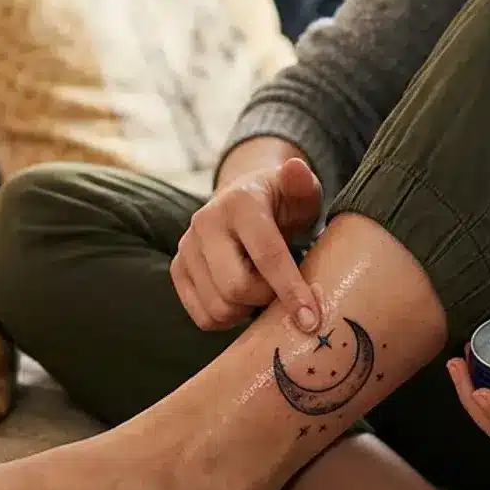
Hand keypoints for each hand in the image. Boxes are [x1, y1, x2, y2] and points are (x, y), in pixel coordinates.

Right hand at [171, 156, 322, 331]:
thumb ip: (302, 183)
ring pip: (218, 306)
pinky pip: (201, 316)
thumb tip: (296, 169)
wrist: (244, 202)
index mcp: (240, 202)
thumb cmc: (281, 202)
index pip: (266, 254)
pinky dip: (226, 319)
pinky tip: (241, 301)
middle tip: (281, 292)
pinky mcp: (178, 269)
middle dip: (266, 300)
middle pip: (236, 287)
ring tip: (262, 291)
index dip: (290, 290)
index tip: (311, 320)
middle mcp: (205, 222)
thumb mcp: (300, 190)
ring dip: (247, 311)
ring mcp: (187, 247)